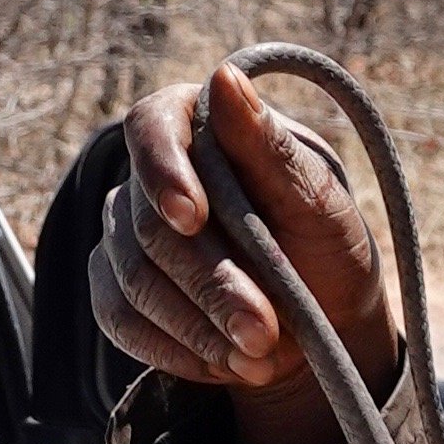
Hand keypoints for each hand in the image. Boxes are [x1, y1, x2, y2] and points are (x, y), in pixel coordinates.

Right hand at [91, 59, 399, 443]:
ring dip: (198, 327)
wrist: (321, 325)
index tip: (194, 217)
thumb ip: (270, 149)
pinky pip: (121, 320)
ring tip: (262, 359)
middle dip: (210, 285)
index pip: (151, 128)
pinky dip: (176, 350)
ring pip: (134, 280)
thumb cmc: (327, 249)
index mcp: (196, 128)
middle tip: (265, 333)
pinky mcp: (117, 291)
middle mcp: (149, 177)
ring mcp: (124, 234)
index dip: (163, 172)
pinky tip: (225, 366)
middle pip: (150, 225)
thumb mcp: (319, 205)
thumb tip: (224, 77)